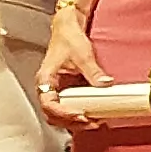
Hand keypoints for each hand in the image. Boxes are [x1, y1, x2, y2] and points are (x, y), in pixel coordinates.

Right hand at [40, 3, 107, 128]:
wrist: (68, 29)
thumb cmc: (68, 38)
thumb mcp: (82, 55)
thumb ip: (93, 72)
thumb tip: (105, 85)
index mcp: (45, 79)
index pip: (49, 104)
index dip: (64, 113)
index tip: (80, 115)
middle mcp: (47, 87)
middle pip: (53, 114)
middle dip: (71, 122)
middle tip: (91, 123)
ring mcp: (56, 90)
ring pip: (60, 115)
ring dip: (75, 122)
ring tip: (94, 122)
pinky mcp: (65, 90)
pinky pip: (69, 107)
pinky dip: (78, 114)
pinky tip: (92, 116)